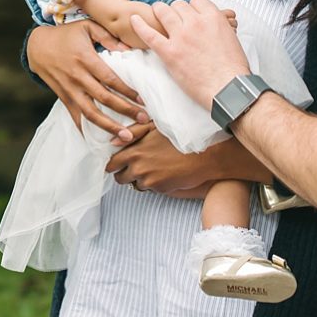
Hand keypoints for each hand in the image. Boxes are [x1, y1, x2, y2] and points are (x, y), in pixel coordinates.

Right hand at [27, 21, 147, 133]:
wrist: (37, 47)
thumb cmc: (66, 35)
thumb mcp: (87, 27)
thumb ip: (108, 36)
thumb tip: (128, 49)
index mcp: (85, 59)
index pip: (110, 79)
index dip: (127, 91)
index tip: (142, 100)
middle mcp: (77, 77)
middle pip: (104, 99)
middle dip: (125, 111)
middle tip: (144, 120)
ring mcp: (70, 90)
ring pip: (90, 113)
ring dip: (109, 127)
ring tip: (127, 136)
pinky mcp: (64, 98)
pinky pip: (76, 117)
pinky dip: (87, 131)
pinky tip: (100, 141)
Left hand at [104, 124, 218, 198]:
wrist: (205, 154)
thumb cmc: (180, 136)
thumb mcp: (155, 127)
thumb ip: (132, 133)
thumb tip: (113, 142)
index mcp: (134, 152)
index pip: (111, 164)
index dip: (113, 164)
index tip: (116, 163)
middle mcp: (138, 169)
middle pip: (119, 178)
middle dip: (123, 174)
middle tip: (132, 168)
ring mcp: (149, 181)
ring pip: (135, 184)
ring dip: (140, 179)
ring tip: (153, 168)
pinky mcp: (160, 190)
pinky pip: (151, 189)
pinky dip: (155, 183)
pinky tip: (165, 172)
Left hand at [127, 0, 252, 108]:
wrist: (228, 88)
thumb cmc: (233, 69)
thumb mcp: (231, 38)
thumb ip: (218, 27)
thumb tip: (213, 26)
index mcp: (213, 18)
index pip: (196, 1)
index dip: (191, 7)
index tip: (189, 13)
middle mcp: (196, 22)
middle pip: (179, 5)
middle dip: (176, 10)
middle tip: (173, 16)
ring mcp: (181, 36)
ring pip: (164, 12)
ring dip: (159, 11)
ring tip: (156, 13)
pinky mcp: (169, 52)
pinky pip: (149, 34)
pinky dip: (139, 25)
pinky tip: (133, 19)